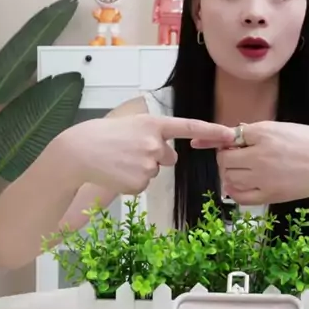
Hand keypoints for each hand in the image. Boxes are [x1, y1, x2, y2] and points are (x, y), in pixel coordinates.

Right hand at [58, 114, 235, 195]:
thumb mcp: (130, 126)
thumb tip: (171, 156)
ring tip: (117, 161)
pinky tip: (115, 173)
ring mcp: (148, 164)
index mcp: (152, 123)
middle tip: (127, 152)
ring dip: (138, 169)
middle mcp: (154, 143)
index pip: (188, 126)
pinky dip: (130, 181)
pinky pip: (142, 185)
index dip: (211, 131)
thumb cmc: (102, 136)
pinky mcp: (139, 183)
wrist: (78, 152)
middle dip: (153, 157)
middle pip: (167, 157)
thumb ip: (154, 136)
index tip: (230, 134)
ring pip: (153, 172)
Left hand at [192, 120, 308, 204]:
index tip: (209, 143)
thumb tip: (234, 133)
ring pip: (229, 177)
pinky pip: (239, 196)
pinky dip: (234, 191)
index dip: (219, 140)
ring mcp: (264, 177)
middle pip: (225, 159)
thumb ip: (257, 131)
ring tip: (240, 170)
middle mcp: (260, 155)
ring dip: (228, 174)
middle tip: (235, 157)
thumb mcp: (284, 127)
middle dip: (225, 158)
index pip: (229, 137)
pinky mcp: (270, 195)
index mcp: (264, 133)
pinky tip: (238, 186)